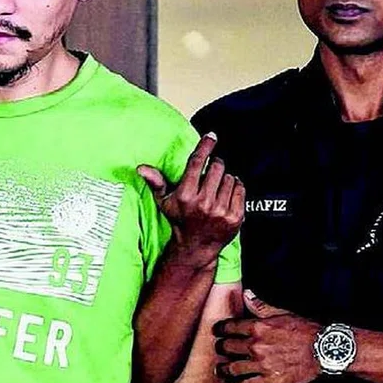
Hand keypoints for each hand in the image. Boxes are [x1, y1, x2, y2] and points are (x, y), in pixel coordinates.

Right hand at [137, 132, 244, 268]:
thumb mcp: (164, 201)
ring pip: (230, 177)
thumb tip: (141, 168)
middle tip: (211, 172)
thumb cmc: (180, 220)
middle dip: (216, 164)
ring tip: (216, 189)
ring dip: (225, 178)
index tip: (211, 136)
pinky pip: (240, 189)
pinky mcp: (235, 217)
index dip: (205, 146)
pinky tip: (226, 195)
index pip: (198, 163)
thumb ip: (156, 182)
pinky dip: (235, 188)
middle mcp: (203, 203)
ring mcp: (221, 211)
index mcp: (186, 196)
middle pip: (217, 167)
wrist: (196, 247)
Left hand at [215, 290, 321, 382]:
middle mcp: (255, 345)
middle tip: (218, 349)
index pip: (228, 327)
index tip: (216, 331)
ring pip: (232, 368)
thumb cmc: (305, 330)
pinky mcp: (269, 380)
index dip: (219, 329)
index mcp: (257, 327)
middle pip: (226, 347)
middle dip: (220, 348)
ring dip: (222, 369)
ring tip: (219, 370)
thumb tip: (245, 293)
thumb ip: (260, 305)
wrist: (324, 350)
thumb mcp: (282, 313)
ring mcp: (261, 364)